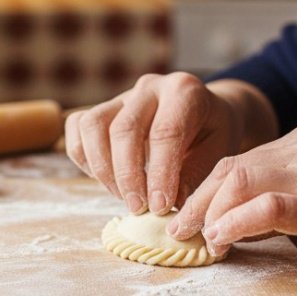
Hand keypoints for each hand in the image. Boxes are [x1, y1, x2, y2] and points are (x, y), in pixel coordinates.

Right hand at [65, 73, 247, 214]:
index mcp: (184, 91)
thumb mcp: (219, 151)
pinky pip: (77, 126)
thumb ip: (195, 174)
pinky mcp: (103, 107)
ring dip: (102, 168)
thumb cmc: (213, 134)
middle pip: (124, 129)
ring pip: (92, 125)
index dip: (160, 173)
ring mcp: (122, 95)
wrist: (205, 112)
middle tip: (138, 208)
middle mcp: (150, 86)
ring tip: (122, 197)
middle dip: (128, 176)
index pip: (165, 132)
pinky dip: (84, 157)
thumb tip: (168, 203)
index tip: (160, 206)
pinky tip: (106, 179)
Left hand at [170, 123, 296, 278]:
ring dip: (208, 212)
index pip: (241, 158)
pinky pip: (268, 206)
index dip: (208, 187)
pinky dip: (235, 221)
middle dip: (197, 199)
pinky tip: (222, 239)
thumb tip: (246, 218)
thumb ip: (292, 193)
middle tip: (178, 227)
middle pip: (231, 167)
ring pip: (240, 180)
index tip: (191, 212)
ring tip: (195, 237)